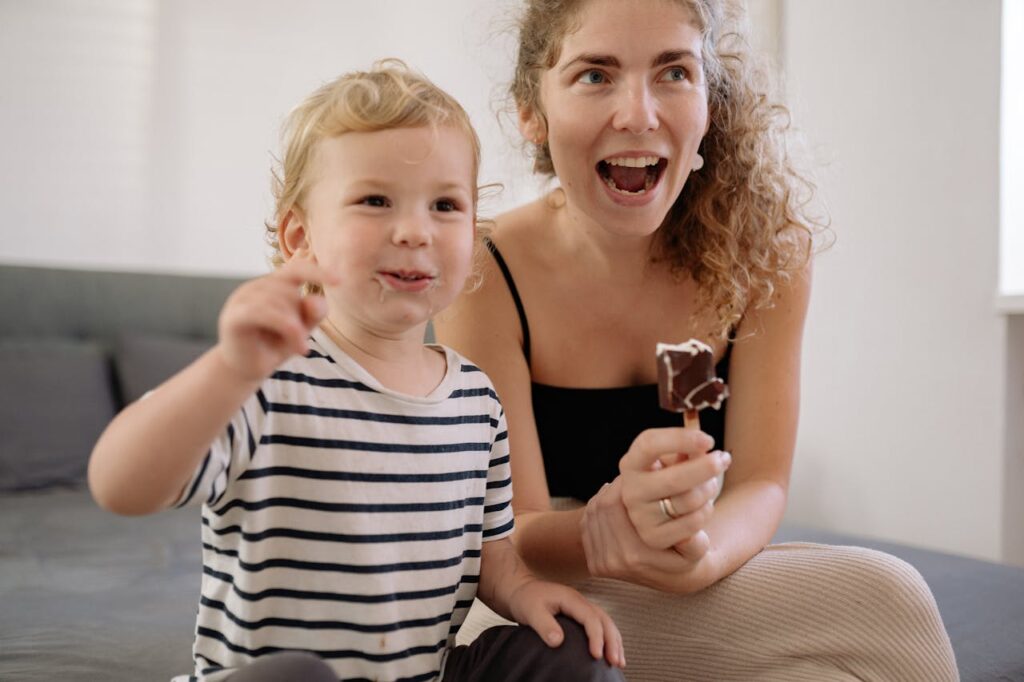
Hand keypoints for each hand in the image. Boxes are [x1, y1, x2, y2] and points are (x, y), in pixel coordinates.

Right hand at [216, 260, 336, 382]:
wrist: (246, 370)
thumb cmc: (274, 345)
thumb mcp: (303, 328)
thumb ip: (313, 313)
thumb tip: (316, 299)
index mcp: (273, 285)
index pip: (296, 269)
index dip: (317, 272)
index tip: (339, 281)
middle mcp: (255, 287)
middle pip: (289, 290)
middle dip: (302, 316)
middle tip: (303, 341)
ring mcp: (241, 299)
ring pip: (278, 300)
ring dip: (296, 327)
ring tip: (300, 348)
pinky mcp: (233, 316)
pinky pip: (263, 312)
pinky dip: (286, 327)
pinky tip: (299, 347)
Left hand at [507, 579, 624, 668]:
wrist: (521, 589)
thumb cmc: (526, 599)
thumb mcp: (531, 611)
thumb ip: (544, 625)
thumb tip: (558, 641)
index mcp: (571, 599)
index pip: (591, 618)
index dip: (596, 637)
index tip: (596, 655)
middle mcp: (581, 602)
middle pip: (604, 620)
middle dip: (612, 641)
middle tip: (615, 662)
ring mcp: (582, 607)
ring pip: (606, 622)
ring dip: (614, 641)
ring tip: (619, 661)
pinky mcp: (580, 614)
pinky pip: (600, 625)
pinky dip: (609, 639)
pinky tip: (611, 652)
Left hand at [581, 476, 708, 590]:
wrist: (676, 580)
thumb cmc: (688, 556)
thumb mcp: (697, 548)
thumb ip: (693, 541)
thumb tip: (686, 534)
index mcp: (634, 556)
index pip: (615, 505)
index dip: (624, 483)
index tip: (637, 471)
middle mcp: (612, 562)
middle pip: (601, 508)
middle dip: (614, 487)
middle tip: (629, 474)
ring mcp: (600, 564)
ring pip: (592, 514)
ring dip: (605, 497)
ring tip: (623, 487)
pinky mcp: (594, 564)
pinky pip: (588, 526)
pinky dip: (598, 510)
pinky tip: (614, 502)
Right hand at [618, 428, 730, 557]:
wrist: (659, 518)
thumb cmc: (670, 481)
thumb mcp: (673, 461)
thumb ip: (686, 451)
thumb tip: (703, 446)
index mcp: (631, 465)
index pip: (648, 444)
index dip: (680, 439)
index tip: (708, 440)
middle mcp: (631, 492)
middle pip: (674, 478)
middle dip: (707, 467)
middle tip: (724, 459)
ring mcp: (640, 518)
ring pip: (689, 501)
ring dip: (708, 490)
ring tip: (709, 486)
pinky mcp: (654, 539)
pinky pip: (694, 522)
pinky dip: (705, 511)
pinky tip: (703, 508)